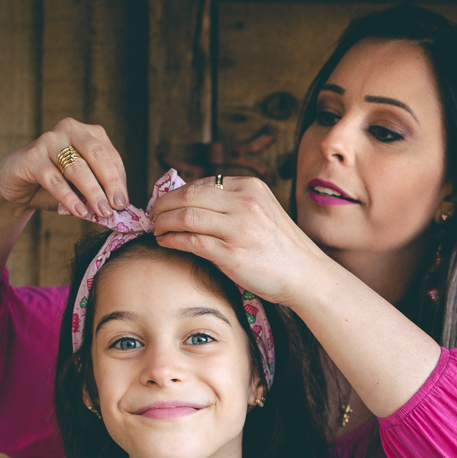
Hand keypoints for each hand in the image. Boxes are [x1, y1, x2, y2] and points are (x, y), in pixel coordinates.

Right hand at [0, 117, 127, 216]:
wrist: (19, 186)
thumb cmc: (57, 184)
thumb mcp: (82, 187)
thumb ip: (99, 192)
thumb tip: (120, 209)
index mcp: (89, 133)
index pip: (111, 156)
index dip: (119, 180)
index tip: (124, 203)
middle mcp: (70, 130)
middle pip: (97, 155)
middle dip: (110, 182)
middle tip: (117, 206)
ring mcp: (49, 140)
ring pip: (76, 167)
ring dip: (92, 191)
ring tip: (102, 211)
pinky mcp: (31, 156)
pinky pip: (54, 178)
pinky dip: (68, 197)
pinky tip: (79, 211)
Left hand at [151, 175, 327, 304]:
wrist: (304, 274)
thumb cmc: (280, 246)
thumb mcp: (261, 210)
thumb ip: (232, 203)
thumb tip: (189, 202)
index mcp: (251, 187)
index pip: (201, 183)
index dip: (176, 193)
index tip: (164, 203)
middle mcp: (245, 203)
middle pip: (188, 195)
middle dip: (163, 205)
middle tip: (152, 215)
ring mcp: (239, 228)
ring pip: (185, 217)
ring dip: (163, 223)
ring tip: (156, 229)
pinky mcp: (232, 254)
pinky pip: (191, 241)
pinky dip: (172, 240)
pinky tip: (166, 242)